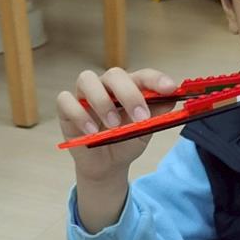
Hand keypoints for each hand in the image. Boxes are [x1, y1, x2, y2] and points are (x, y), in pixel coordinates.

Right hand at [57, 67, 177, 181]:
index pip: (142, 75)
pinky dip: (79, 115)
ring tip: (113, 125)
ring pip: (87, 79)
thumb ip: (157, 114)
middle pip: (115, 74)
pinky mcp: (67, 109)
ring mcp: (85, 95)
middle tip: (140, 116)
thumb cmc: (125, 141)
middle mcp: (106, 86)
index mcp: (129, 87)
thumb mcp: (144, 131)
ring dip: (102, 101)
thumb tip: (173, 99)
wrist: (107, 165)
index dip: (156, 79)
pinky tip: (92, 132)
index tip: (171, 88)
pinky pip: (66, 101)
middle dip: (129, 93)